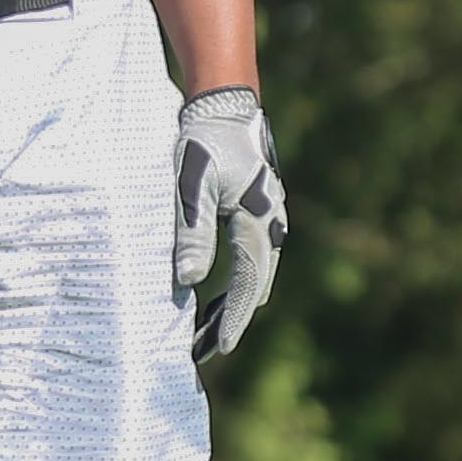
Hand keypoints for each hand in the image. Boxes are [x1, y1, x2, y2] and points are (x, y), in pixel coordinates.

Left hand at [170, 88, 288, 361]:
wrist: (225, 107)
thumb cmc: (204, 143)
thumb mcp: (192, 186)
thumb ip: (192, 233)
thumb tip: (189, 281)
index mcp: (259, 223)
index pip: (247, 285)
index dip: (232, 320)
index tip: (219, 350)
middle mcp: (272, 227)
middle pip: (253, 288)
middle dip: (229, 321)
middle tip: (200, 353)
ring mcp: (270, 222)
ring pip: (253, 277)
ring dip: (230, 306)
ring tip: (202, 335)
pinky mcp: (259, 217)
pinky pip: (250, 262)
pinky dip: (233, 285)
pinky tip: (210, 298)